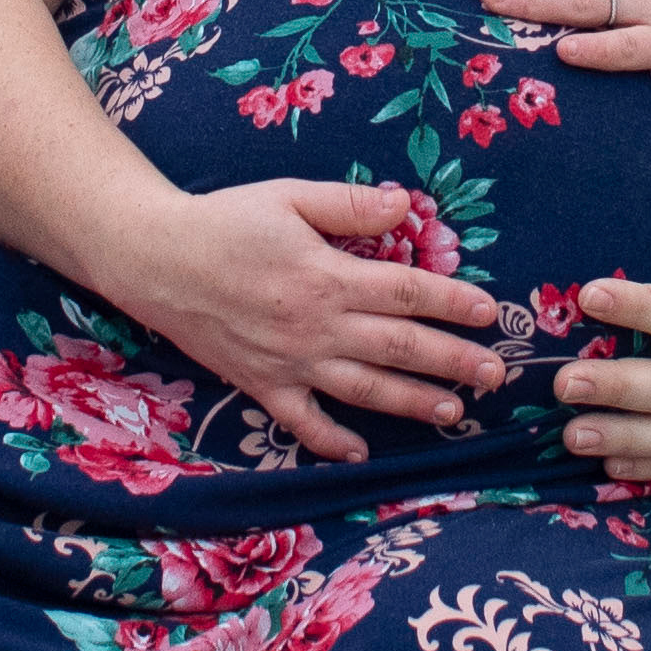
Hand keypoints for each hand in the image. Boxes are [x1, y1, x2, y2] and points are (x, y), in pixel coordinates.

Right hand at [94, 177, 512, 465]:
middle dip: (452, 361)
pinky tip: (363, 452)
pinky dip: (333, 441)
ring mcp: (290, 363)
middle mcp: (317, 327)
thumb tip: (405, 204)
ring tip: (453, 412)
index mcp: (328, 277)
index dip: (452, 303)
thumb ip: (350, 205)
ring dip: (413, 402)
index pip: (406, 292)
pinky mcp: (261, 386)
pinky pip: (303, 423)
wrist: (155, 261)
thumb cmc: (224, 222)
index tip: (489, 313)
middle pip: (399, 347)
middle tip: (495, 374)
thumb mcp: (289, 198)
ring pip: (365, 390)